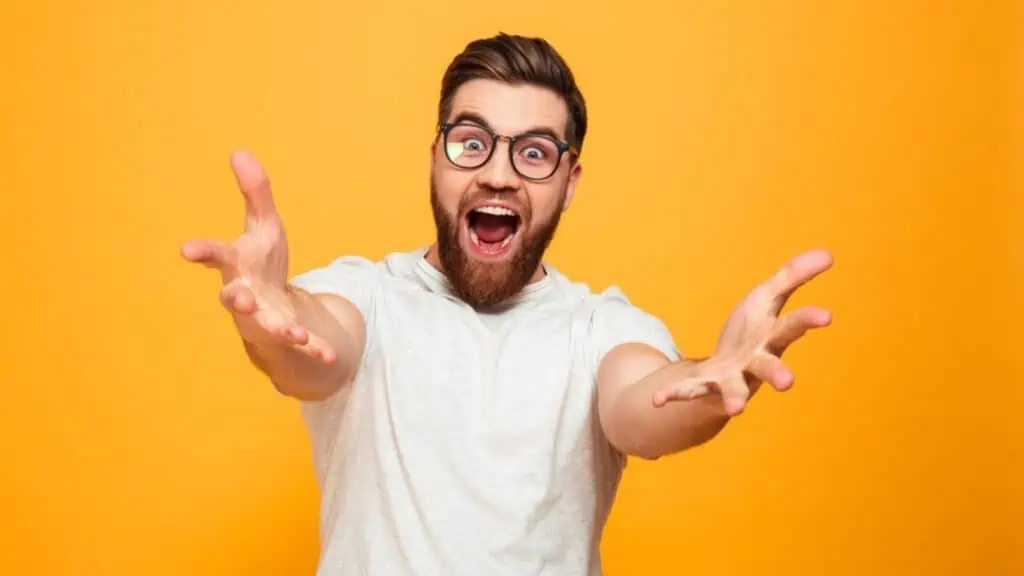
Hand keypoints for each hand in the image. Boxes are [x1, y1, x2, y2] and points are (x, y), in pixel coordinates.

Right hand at [180, 150, 335, 362]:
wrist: (270, 306)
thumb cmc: (262, 262)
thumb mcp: (264, 224)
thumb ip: (255, 192)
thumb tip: (240, 151)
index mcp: (236, 264)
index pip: (215, 254)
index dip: (202, 251)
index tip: (186, 249)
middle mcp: (243, 294)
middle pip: (234, 297)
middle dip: (237, 298)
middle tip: (241, 297)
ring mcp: (262, 318)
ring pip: (267, 325)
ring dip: (282, 328)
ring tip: (296, 334)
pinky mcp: (284, 335)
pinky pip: (299, 344)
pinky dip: (314, 348)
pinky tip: (330, 355)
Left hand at [653, 250, 833, 414]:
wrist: (724, 371)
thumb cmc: (751, 332)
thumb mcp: (767, 299)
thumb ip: (793, 276)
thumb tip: (829, 254)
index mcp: (772, 339)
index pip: (792, 327)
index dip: (808, 320)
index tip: (826, 315)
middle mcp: (756, 365)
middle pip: (769, 368)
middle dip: (778, 374)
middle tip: (788, 382)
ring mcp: (731, 379)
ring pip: (735, 390)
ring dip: (735, 398)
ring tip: (737, 408)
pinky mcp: (704, 386)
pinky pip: (688, 391)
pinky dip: (672, 394)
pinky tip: (656, 400)